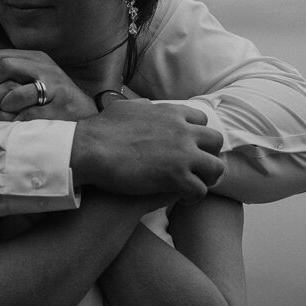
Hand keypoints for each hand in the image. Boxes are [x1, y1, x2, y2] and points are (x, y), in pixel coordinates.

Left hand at [0, 50, 97, 121]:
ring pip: (12, 92)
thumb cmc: (55, 102)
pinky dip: (12, 122)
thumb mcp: (37, 79)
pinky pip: (24, 115)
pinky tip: (13, 126)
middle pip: (4, 66)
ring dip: (0, 107)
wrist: (88, 118)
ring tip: (0, 116)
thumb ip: (14, 76)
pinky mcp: (58, 109)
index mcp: (37, 58)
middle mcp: (45, 68)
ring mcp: (54, 88)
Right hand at [71, 99, 224, 202]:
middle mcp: (183, 131)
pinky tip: (181, 199)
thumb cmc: (100, 131)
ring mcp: (183, 154)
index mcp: (172, 113)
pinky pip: (200, 190)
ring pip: (215, 168)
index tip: (189, 148)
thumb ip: (143, 107)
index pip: (202, 121)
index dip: (197, 136)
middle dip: (209, 155)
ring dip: (206, 178)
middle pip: (215, 142)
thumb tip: (147, 105)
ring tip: (193, 187)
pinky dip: (194, 197)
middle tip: (197, 169)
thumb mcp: (125, 108)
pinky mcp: (177, 177)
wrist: (89, 149)